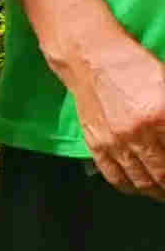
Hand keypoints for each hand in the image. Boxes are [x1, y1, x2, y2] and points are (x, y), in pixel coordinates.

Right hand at [64, 33, 164, 199]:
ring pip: (141, 180)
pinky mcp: (97, 145)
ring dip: (156, 190)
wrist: (92, 59)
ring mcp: (115, 142)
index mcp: (161, 114)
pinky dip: (130, 187)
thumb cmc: (134, 66)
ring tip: (163, 191)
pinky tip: (140, 187)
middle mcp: (138, 133)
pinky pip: (114, 176)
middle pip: (163, 173)